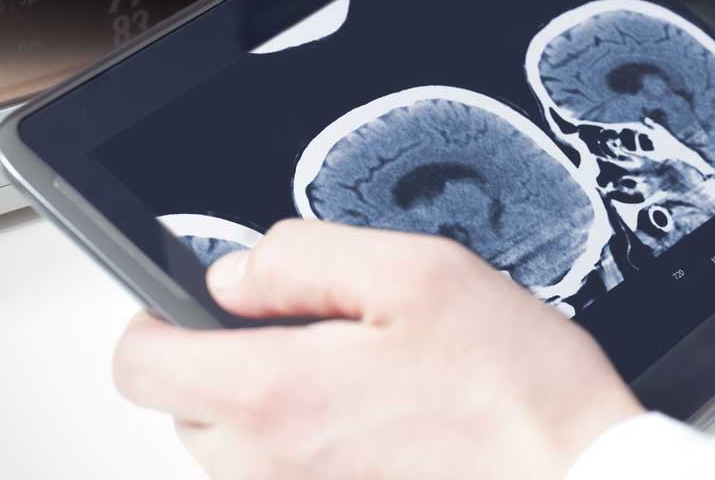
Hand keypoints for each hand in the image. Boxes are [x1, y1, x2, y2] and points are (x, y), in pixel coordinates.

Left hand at [113, 220, 643, 479]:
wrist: (576, 477)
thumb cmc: (511, 388)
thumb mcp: (415, 273)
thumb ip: (302, 258)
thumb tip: (234, 273)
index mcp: (274, 395)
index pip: (139, 365)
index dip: (156, 318)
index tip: (197, 300)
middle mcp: (269, 467)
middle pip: (182, 406)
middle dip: (223, 356)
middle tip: (308, 328)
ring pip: (232, 444)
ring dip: (267, 399)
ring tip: (357, 371)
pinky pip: (283, 474)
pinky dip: (306, 439)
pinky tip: (376, 413)